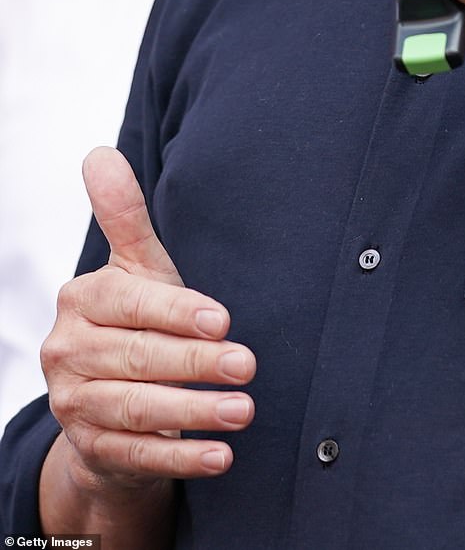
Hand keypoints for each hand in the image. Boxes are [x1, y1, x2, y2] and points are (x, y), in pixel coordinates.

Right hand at [41, 147, 255, 489]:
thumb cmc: (138, 318)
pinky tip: (221, 455)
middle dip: (197, 364)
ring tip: (244, 411)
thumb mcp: (136, 268)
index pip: (130, 304)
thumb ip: (124, 216)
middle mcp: (68, 352)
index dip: (176, 312)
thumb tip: (100, 154)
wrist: (108, 396)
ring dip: (195, 413)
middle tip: (249, 365)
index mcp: (82, 300)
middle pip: (139, 358)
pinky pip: (138, 455)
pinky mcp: (92, 449)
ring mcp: (75, 405)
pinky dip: (182, 458)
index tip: (222, 318)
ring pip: (138, 409)